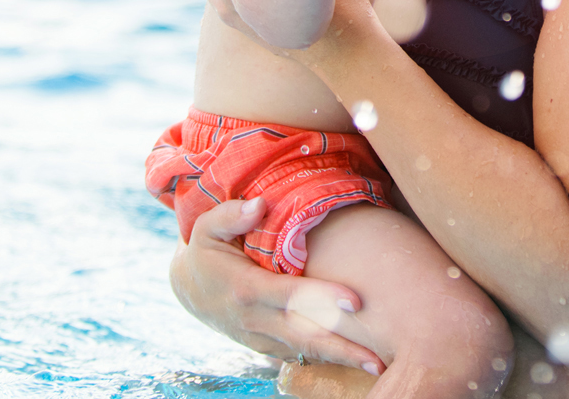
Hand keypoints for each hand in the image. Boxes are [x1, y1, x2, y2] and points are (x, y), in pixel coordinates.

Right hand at [170, 197, 384, 374]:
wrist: (190, 287)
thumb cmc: (207, 248)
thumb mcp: (206, 226)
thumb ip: (231, 215)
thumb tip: (259, 204)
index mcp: (245, 288)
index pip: (289, 296)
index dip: (322, 299)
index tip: (355, 301)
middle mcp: (254, 320)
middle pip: (303, 336)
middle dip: (341, 347)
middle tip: (378, 356)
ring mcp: (260, 338)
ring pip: (304, 351)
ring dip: (339, 359)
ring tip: (376, 364)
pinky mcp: (266, 347)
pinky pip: (298, 355)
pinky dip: (324, 360)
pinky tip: (353, 361)